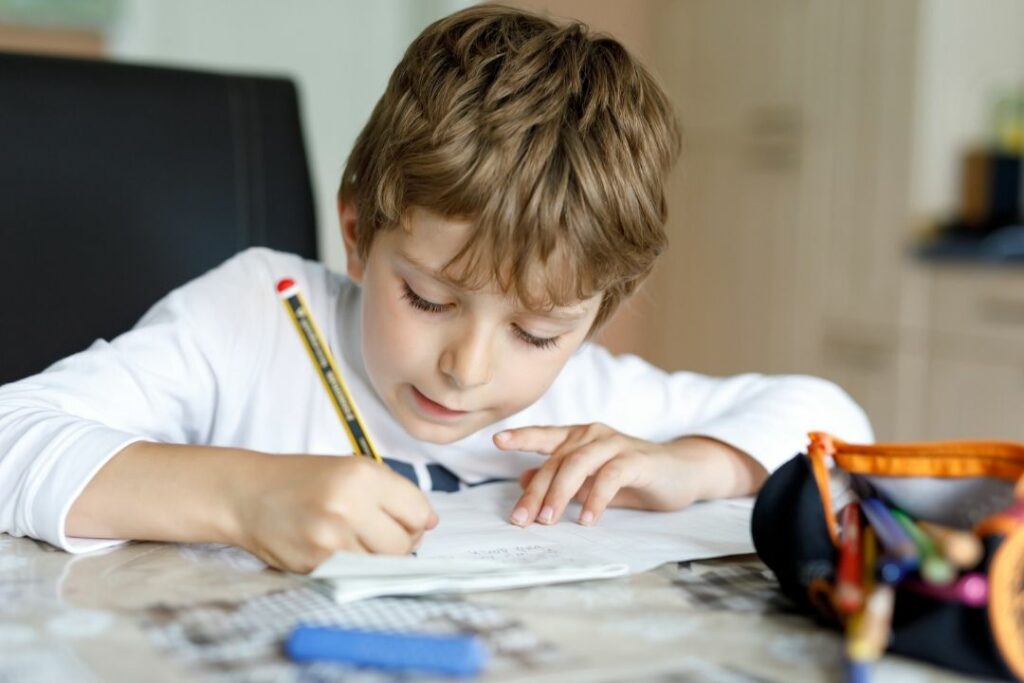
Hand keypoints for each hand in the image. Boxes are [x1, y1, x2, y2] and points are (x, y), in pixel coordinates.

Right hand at [230, 454, 437, 573]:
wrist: (247, 494)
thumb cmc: (303, 480)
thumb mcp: (351, 469)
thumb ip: (393, 493)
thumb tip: (430, 523)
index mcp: (362, 475)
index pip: (418, 511)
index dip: (416, 519)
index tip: (404, 520)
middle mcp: (349, 505)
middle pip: (404, 543)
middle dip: (398, 542)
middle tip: (376, 532)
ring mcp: (331, 538)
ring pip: (382, 564)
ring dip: (375, 557)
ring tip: (353, 539)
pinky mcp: (316, 564)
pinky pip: (356, 574)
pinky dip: (353, 567)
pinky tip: (336, 548)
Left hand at [494, 424, 764, 526]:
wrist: (682, 472)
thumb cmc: (633, 476)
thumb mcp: (592, 480)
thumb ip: (561, 479)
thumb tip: (523, 481)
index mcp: (579, 437)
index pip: (545, 435)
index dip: (521, 436)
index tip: (496, 440)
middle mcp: (593, 435)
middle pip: (556, 461)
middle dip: (536, 492)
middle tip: (521, 520)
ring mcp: (615, 444)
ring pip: (577, 465)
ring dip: (560, 494)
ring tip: (548, 520)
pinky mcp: (636, 459)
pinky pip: (609, 477)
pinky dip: (595, 499)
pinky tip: (586, 519)